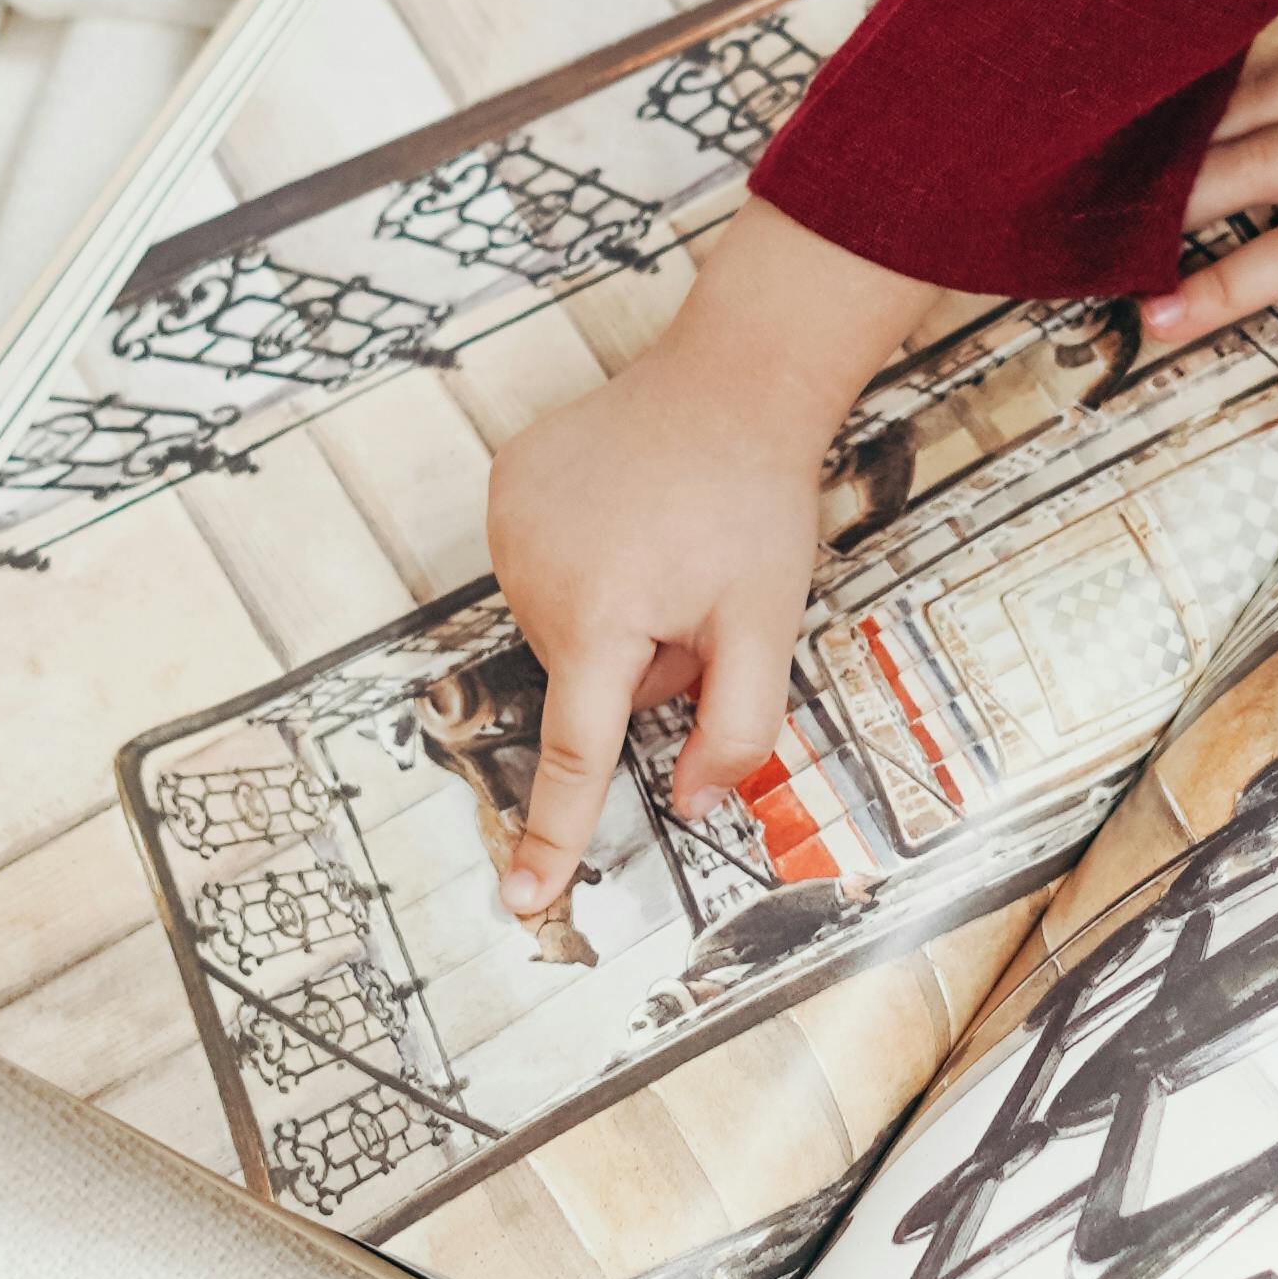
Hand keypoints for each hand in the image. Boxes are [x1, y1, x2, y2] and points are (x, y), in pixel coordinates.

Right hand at [483, 199, 927, 921]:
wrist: (731, 377)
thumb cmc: (755, 498)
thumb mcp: (771, 624)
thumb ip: (739, 725)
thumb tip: (695, 798)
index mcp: (599, 619)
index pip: (578, 755)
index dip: (552, 837)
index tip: (521, 901)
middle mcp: (534, 576)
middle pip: (588, 680)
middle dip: (642, 664)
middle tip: (697, 596)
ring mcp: (509, 526)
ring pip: (566, 626)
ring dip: (617, 612)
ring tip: (664, 543)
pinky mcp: (505, 487)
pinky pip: (543, 564)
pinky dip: (587, 559)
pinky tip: (629, 513)